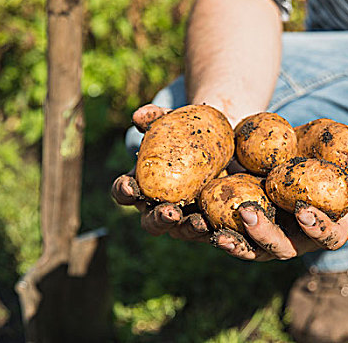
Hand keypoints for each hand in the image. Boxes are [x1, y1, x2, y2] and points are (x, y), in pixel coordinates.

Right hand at [111, 104, 210, 242]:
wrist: (222, 141)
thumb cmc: (188, 132)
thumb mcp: (174, 122)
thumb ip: (157, 118)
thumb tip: (139, 115)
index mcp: (142, 187)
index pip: (123, 193)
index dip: (123, 190)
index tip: (130, 185)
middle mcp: (158, 208)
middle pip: (150, 222)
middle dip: (159, 219)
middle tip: (170, 212)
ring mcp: (182, 220)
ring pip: (180, 232)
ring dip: (188, 229)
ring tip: (200, 222)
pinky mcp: (207, 225)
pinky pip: (209, 233)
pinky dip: (216, 231)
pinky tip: (224, 227)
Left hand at [212, 112, 347, 260]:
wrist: (332, 182)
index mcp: (333, 228)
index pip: (327, 235)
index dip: (316, 227)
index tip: (303, 211)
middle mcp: (301, 239)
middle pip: (281, 248)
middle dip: (264, 234)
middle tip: (247, 213)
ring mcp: (276, 235)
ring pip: (252, 247)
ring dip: (234, 241)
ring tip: (213, 230)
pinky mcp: (256, 226)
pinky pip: (236, 232)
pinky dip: (219, 228)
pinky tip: (199, 217)